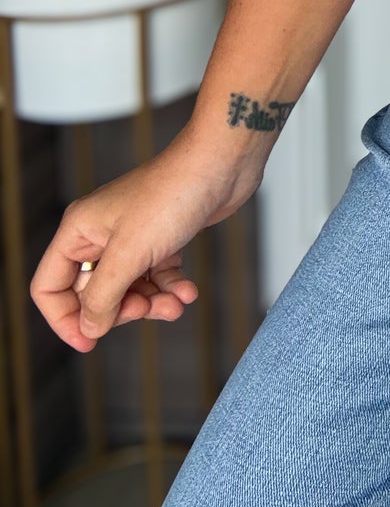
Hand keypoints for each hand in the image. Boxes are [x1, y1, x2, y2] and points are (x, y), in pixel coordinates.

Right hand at [30, 129, 264, 353]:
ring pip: (129, 289)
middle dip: (120, 310)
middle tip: (146, 309)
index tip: (90, 342)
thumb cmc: (172, 195)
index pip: (50, 286)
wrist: (221, 164)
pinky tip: (187, 293)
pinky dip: (170, 289)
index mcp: (79, 230)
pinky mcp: (162, 238)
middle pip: (93, 293)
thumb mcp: (130, 253)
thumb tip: (89, 329)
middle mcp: (101, 233)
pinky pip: (156, 277)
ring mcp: (133, 236)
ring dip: (151, 304)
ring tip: (175, 304)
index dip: (64, 319)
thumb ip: (103, 296)